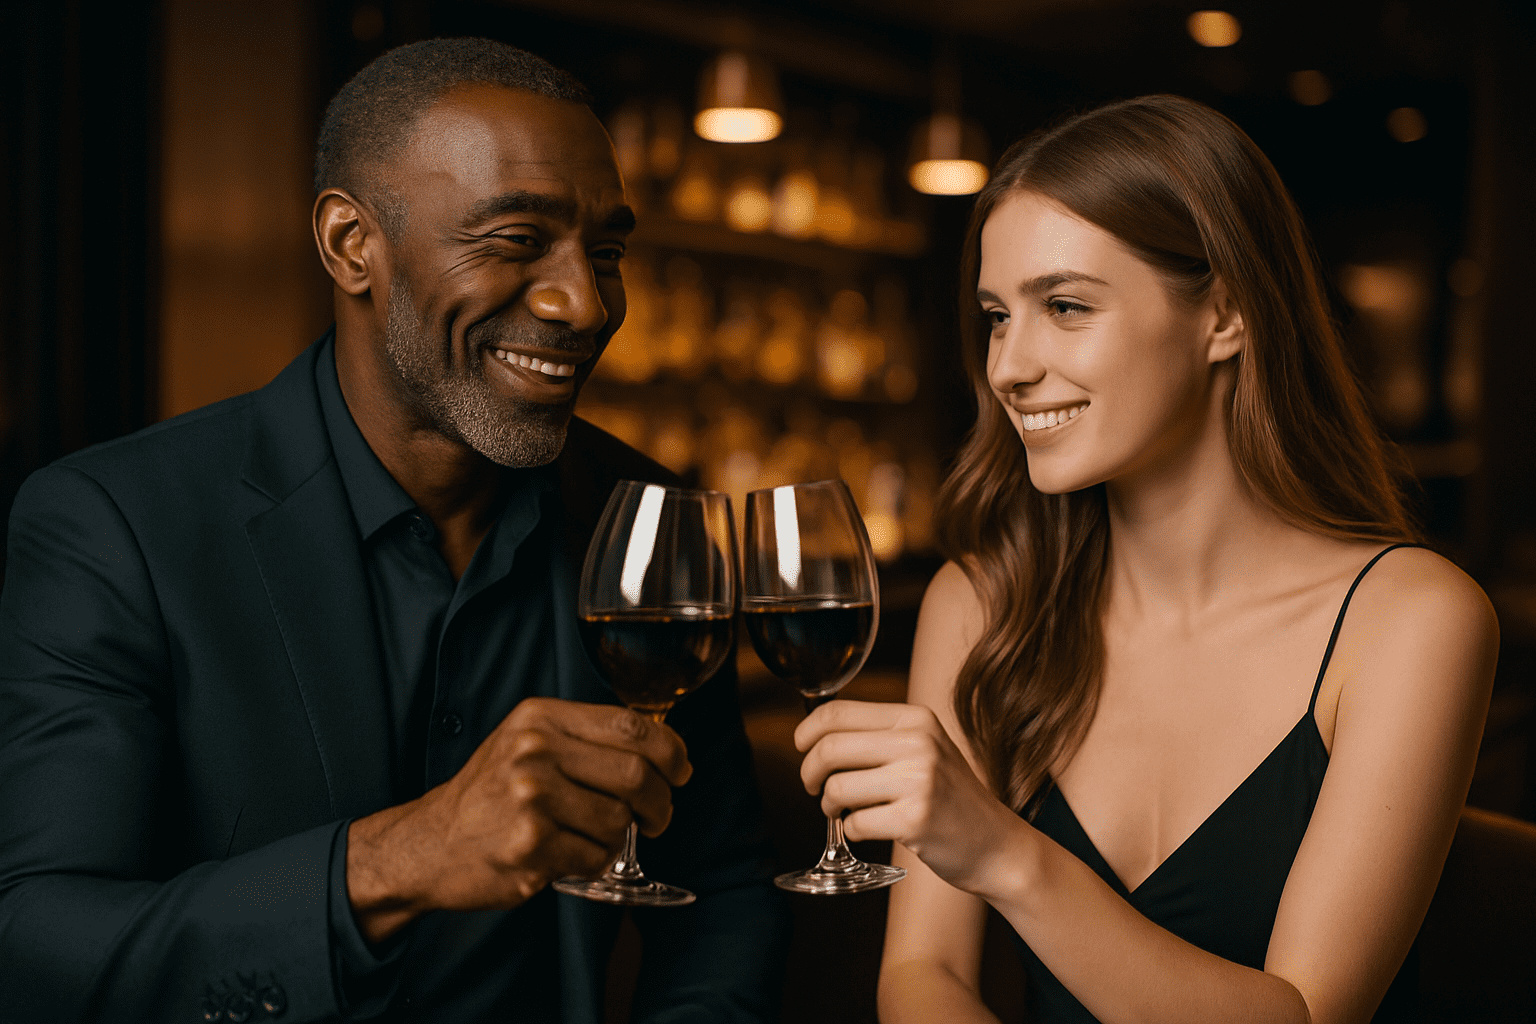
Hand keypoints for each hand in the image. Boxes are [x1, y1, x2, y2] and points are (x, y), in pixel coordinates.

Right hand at [347, 697, 691, 943]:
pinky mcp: (531, 845)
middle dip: (660, 803)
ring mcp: (531, 798)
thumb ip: (585, 736)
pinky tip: (568, 855)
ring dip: (619, 837)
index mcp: (541, 717)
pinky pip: (597, 857)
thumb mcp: (528, 740)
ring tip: (592, 836)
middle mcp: (535, 750)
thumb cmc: (490, 793)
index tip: (682, 771)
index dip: (671, 751)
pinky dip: (594, 862)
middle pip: (636, 774)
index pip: (631, 725)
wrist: (429, 843)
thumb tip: (662, 747)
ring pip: (620, 821)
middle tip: (657, 817)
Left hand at [795, 700, 1020, 894]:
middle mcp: (917, 743)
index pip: (837, 712)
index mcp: (914, 719)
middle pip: (829, 748)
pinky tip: (869, 829)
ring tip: (844, 811)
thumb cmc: (950, 797)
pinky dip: (852, 830)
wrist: (996, 844)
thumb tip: (816, 733)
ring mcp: (918, 781)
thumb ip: (879, 736)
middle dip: (809, 772)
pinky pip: (855, 823)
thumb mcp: (924, 748)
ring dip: (829, 806)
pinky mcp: (914, 820)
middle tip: (814, 787)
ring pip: (837, 788)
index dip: (807, 732)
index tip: (801, 748)